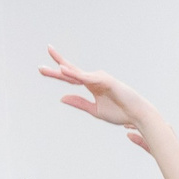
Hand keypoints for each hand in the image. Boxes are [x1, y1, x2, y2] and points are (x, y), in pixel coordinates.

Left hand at [40, 48, 154, 147]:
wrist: (136, 115)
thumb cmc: (119, 112)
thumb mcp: (94, 110)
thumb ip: (79, 103)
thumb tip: (61, 97)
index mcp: (91, 85)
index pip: (70, 78)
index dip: (56, 73)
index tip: (42, 69)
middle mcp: (94, 78)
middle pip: (71, 71)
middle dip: (57, 65)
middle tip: (41, 62)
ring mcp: (100, 78)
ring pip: (78, 74)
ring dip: (66, 71)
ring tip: (54, 68)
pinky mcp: (106, 80)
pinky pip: (87, 78)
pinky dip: (76, 75)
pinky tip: (65, 71)